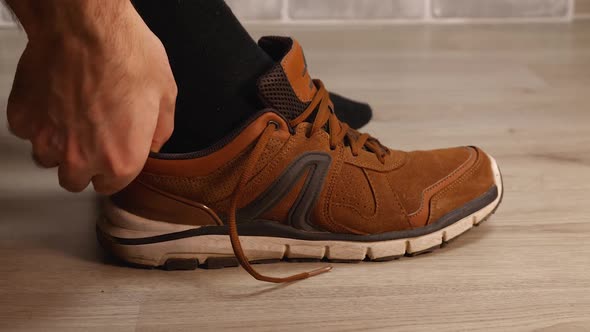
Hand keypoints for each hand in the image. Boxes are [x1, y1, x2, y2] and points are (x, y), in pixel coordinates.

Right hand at [6, 1, 176, 193]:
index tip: (113, 156)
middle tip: (92, 138)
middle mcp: (82, 158)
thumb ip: (161, 130)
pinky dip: (38, 122)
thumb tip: (155, 142)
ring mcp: (48, 139)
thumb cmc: (125, 54)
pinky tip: (54, 103)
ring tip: (73, 119)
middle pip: (75, 180)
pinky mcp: (24, 118)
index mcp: (121, 159)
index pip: (111, 186)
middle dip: (85, 165)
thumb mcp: (165, 94)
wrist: (85, 26)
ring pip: (48, 159)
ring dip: (59, 146)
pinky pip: (27, 132)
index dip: (114, 170)